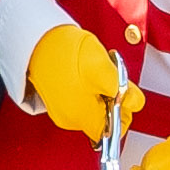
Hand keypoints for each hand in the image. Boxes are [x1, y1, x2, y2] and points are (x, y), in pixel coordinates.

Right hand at [26, 24, 129, 139]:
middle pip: (103, 117)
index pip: (113, 131)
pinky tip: (81, 70)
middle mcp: (69, 119)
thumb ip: (121, 89)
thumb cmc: (62, 52)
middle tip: (107, 75)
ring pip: (93, 105)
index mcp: (81, 117)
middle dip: (111, 96)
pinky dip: (86, 84)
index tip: (123, 91)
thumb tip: (134, 103)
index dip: (123, 110)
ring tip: (92, 69)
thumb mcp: (101, 67)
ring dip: (99, 88)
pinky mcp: (55, 97)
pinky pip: (79, 96)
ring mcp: (60, 109)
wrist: (35, 38)